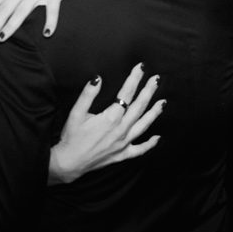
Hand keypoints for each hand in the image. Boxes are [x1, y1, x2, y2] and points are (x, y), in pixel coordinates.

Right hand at [49, 62, 164, 183]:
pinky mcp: (122, 155)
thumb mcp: (76, 113)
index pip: (127, 93)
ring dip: (154, 113)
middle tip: (156, 79)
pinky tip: (158, 138)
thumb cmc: (72, 137)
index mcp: (111, 118)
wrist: (69, 163)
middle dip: (148, 91)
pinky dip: (150, 144)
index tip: (141, 67)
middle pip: (139, 107)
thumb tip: (98, 78)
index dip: (134, 79)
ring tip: (163, 103)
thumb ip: (88, 94)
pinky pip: (140, 149)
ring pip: (143, 125)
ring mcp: (123, 143)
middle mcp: (121, 130)